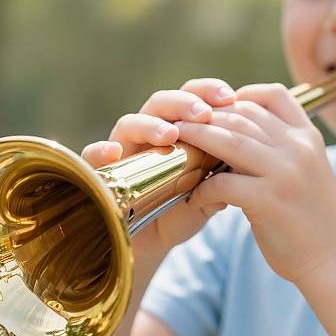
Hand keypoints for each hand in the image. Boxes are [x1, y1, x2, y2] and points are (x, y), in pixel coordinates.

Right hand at [81, 78, 236, 260]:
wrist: (150, 242)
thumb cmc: (177, 212)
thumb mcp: (206, 198)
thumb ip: (222, 181)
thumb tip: (243, 168)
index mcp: (177, 133)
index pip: (189, 100)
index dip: (207, 92)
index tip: (231, 97)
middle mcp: (147, 135)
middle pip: (160, 104)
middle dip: (182, 103)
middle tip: (204, 113)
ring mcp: (123, 152)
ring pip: (128, 124)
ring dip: (149, 125)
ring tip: (170, 135)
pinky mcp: (100, 173)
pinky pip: (92, 157)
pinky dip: (101, 151)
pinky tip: (115, 153)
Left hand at [174, 83, 335, 282]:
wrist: (335, 260)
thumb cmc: (311, 216)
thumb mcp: (305, 170)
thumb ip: (279, 147)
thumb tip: (234, 132)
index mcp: (308, 136)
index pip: (272, 95)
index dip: (240, 94)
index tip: (216, 107)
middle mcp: (298, 147)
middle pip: (242, 114)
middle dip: (205, 116)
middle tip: (180, 123)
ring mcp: (284, 172)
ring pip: (227, 140)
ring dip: (195, 138)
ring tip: (175, 143)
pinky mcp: (268, 200)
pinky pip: (221, 183)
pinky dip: (202, 188)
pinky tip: (193, 196)